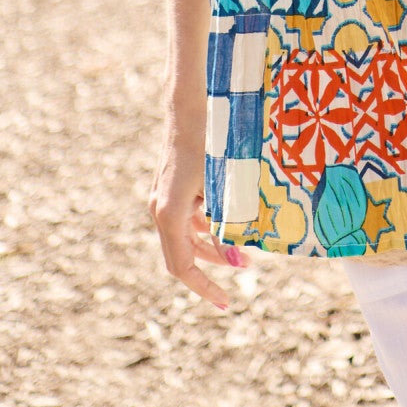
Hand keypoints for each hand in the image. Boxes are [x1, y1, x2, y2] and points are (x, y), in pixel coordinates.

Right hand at [148, 132, 245, 309]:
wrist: (188, 103)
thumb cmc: (208, 141)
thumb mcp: (221, 184)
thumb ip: (226, 221)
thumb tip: (237, 255)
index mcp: (169, 213)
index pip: (182, 266)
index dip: (204, 287)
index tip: (226, 302)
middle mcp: (160, 208)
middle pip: (184, 253)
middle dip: (215, 264)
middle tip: (247, 267)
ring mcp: (163, 197)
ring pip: (186, 235)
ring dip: (213, 244)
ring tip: (243, 247)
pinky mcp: (170, 186)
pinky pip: (186, 217)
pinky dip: (207, 225)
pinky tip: (229, 221)